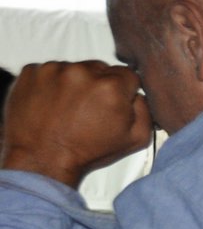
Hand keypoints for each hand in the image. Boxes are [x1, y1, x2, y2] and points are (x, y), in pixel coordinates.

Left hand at [1, 62, 150, 188]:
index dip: (124, 91)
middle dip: (99, 85)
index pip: (128, 74)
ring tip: (68, 108)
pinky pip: (48, 71)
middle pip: (100, 68)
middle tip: (90, 109)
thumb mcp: (135, 140)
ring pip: (74, 69)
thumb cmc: (87, 152)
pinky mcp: (31, 71)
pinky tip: (51, 104)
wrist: (42, 160)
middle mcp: (82, 71)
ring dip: (74, 84)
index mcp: (111, 86)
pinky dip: (51, 84)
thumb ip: (146, 111)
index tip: (113, 104)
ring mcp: (53, 69)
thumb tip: (138, 95)